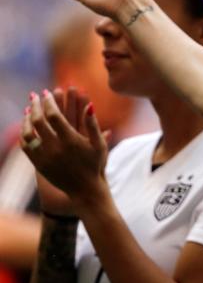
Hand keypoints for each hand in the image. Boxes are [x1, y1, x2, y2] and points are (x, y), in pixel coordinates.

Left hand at [21, 88, 109, 211]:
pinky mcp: (38, 165)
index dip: (49, 102)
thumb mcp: (99, 144)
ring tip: (28, 109)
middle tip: (35, 95)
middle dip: (35, 105)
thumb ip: (93, 124)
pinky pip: (26, 146)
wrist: (84, 190)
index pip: (54, 115)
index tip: (47, 92)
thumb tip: (90, 105)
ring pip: (28, 133)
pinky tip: (27, 126)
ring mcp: (45, 157)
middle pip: (38, 121)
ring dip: (26, 119)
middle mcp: (55, 148)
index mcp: (71, 140)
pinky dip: (24, 134)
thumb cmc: (95, 165)